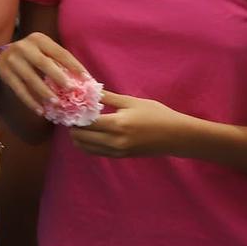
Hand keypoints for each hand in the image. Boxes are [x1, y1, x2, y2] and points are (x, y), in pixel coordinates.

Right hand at [0, 32, 92, 121]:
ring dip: (44, 92)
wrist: (4, 54)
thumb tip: (85, 80)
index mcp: (39, 39)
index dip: (74, 65)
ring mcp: (12, 60)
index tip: (86, 79)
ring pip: (30, 78)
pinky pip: (19, 89)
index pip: (60, 52)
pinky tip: (40, 111)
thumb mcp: (45, 51)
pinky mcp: (4, 73)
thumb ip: (60, 62)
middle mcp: (24, 47)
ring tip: (57, 104)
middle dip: (59, 77)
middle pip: (44, 63)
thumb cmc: (33, 55)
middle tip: (72, 90)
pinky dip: (30, 101)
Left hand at [69, 93, 188, 158]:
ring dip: (78, 136)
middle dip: (73, 125)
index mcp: (117, 124)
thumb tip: (88, 89)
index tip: (69, 106)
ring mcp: (117, 151)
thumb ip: (108, 97)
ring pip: (84, 147)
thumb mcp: (132, 102)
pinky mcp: (120, 156)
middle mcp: (114, 141)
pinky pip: (95, 152)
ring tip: (80, 123)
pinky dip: (87, 144)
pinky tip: (89, 133)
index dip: (74, 115)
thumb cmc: (157, 115)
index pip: (84, 122)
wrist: (178, 136)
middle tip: (73, 114)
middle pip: (80, 136)